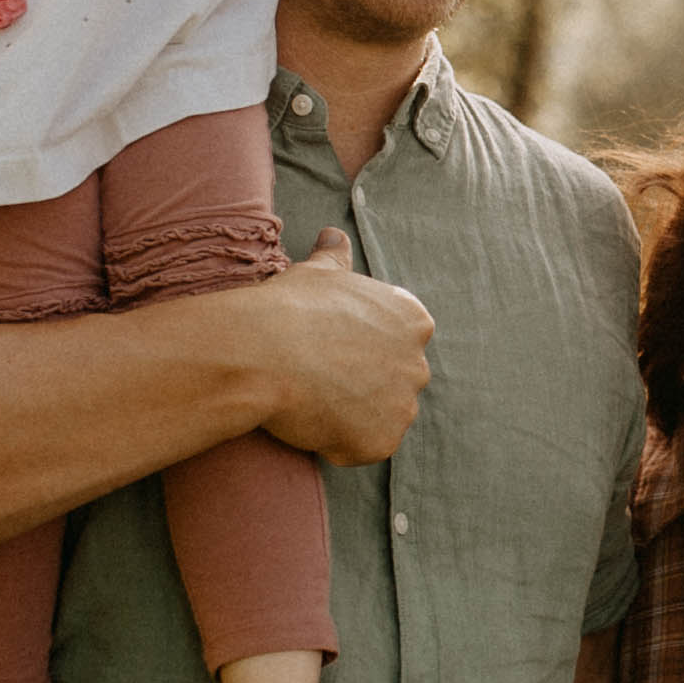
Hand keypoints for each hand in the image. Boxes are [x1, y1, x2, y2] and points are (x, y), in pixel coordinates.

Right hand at [248, 230, 432, 463]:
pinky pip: (362, 448)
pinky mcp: (382, 442)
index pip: (399, 340)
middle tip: (318, 378)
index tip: (331, 348)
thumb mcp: (316, 273)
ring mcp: (403, 406)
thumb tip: (334, 234)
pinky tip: (309, 422)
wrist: (264, 351)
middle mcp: (418, 363)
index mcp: (412, 320)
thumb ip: (335, 257)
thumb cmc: (289, 307)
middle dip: (363, 383)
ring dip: (352, 415)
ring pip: (380, 417)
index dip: (362, 347)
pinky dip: (339, 444)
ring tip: (311, 400)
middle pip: (393, 381)